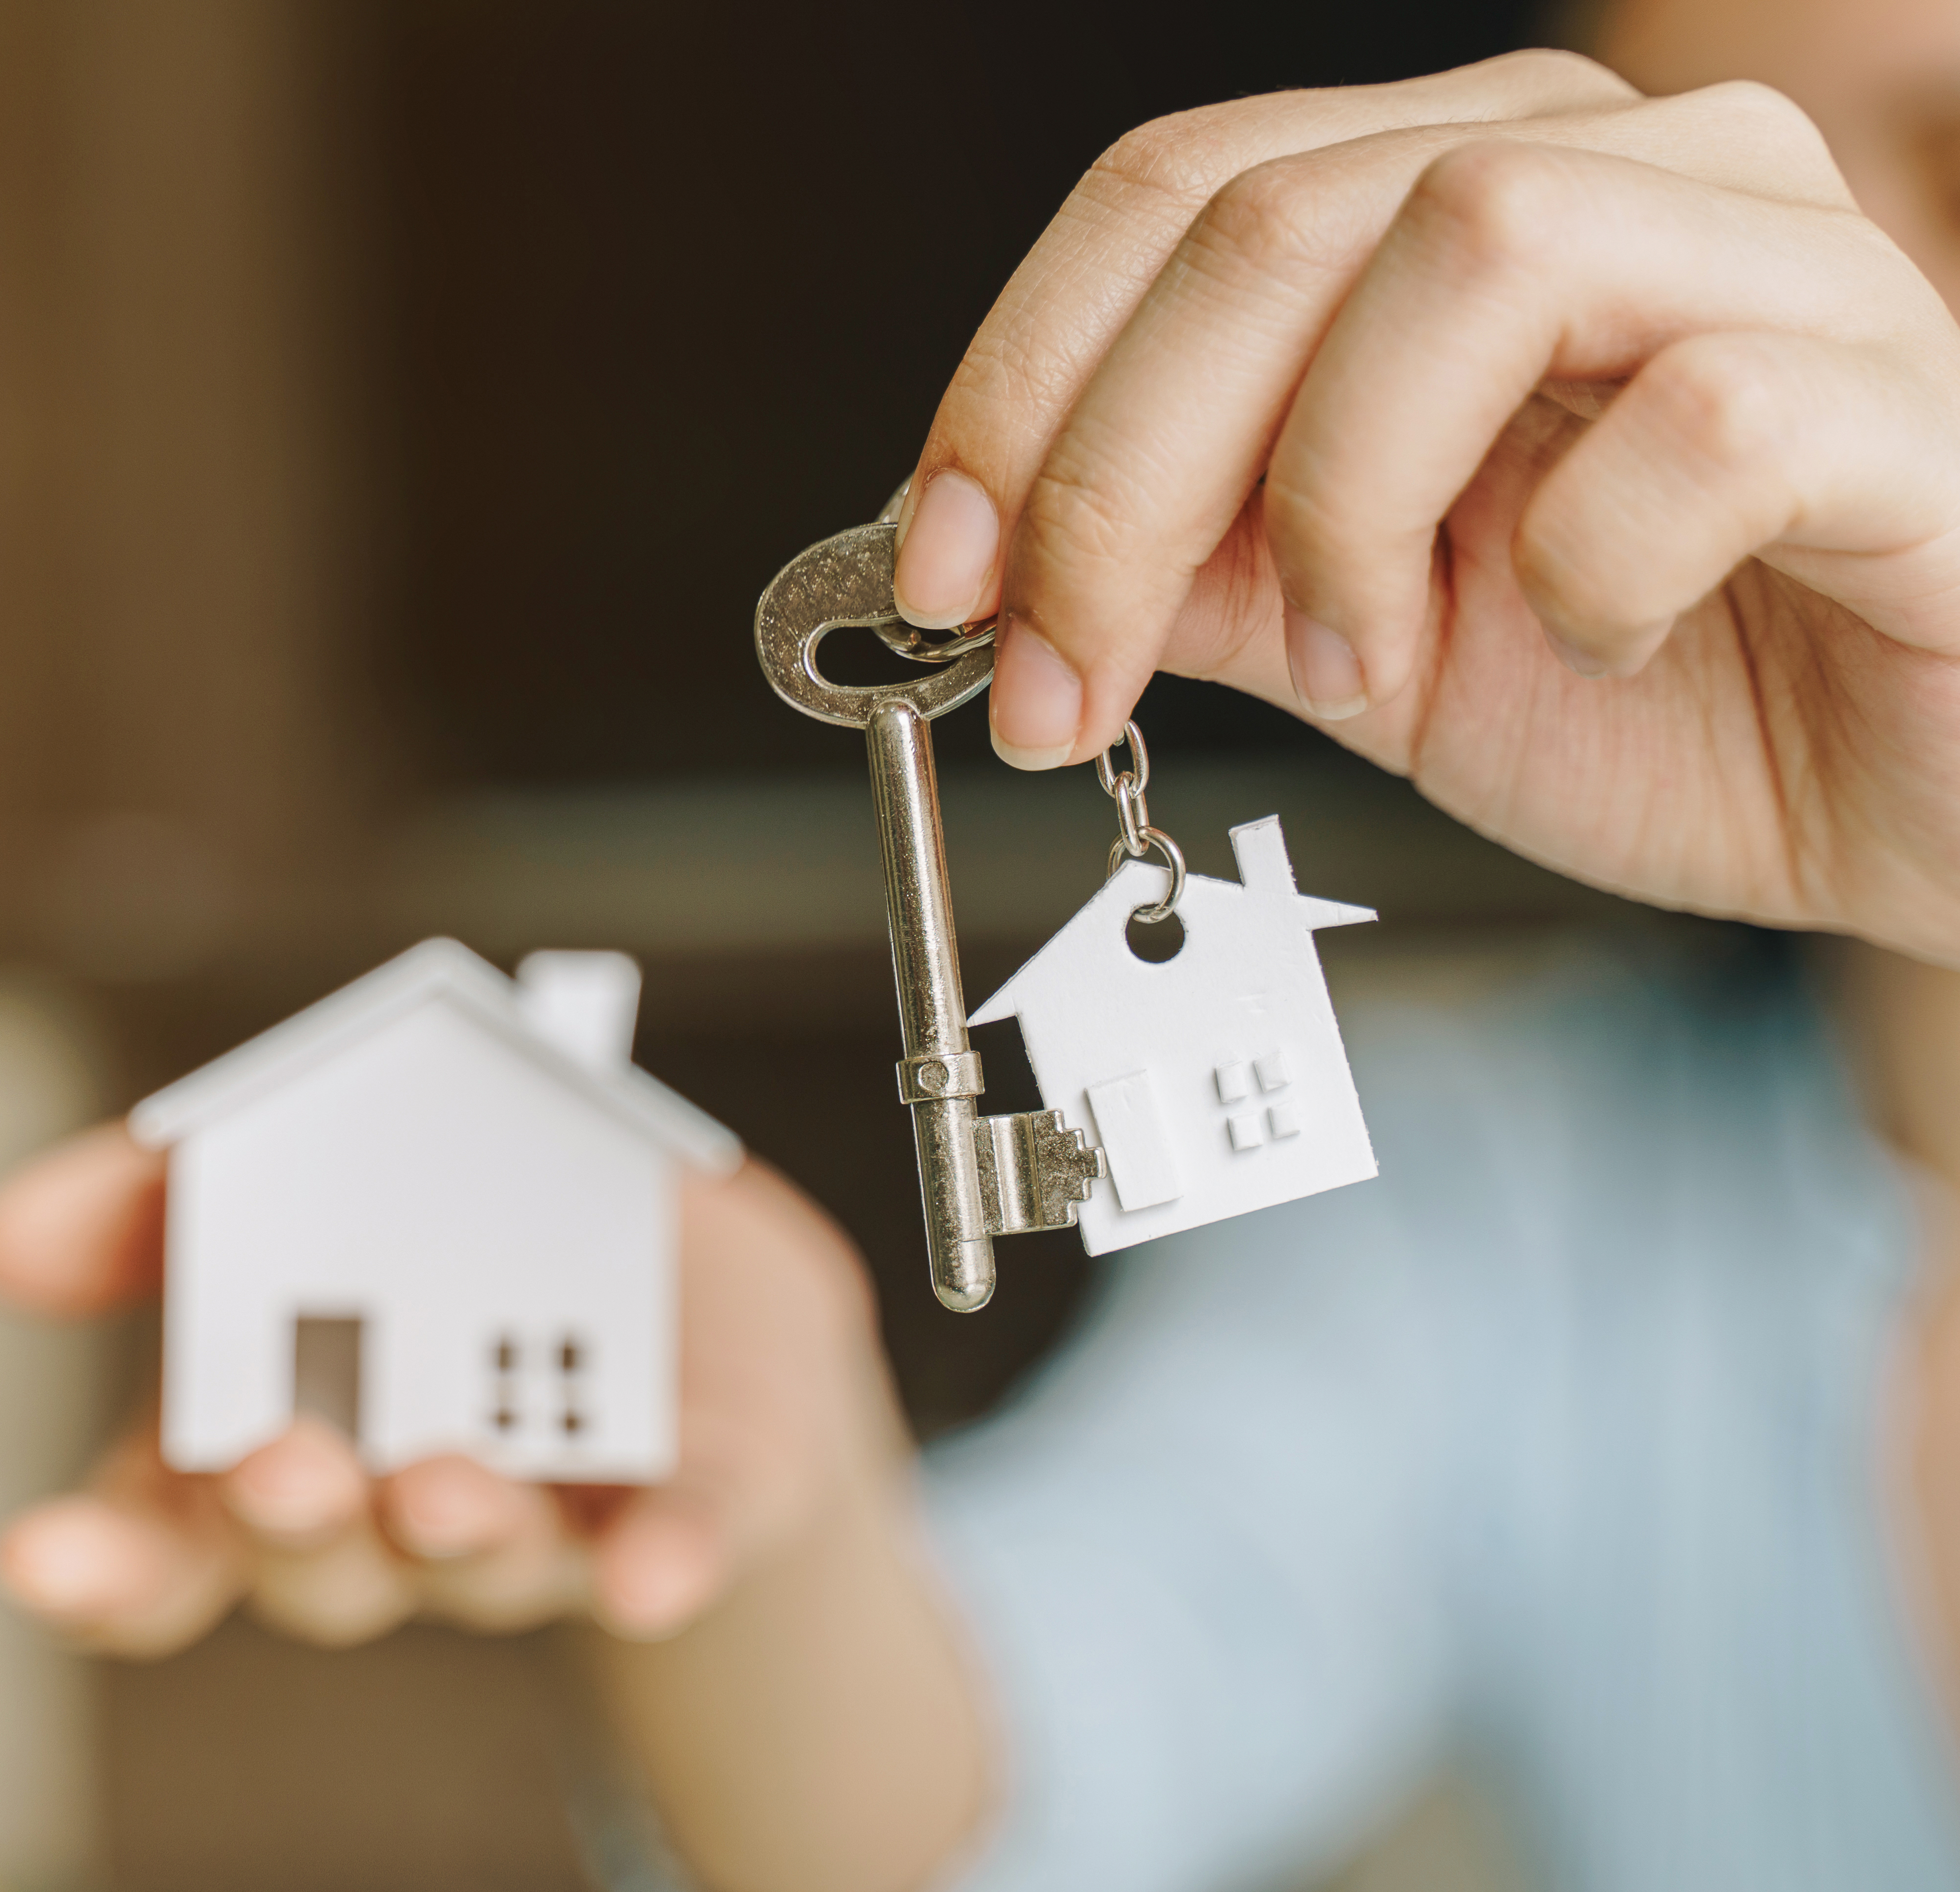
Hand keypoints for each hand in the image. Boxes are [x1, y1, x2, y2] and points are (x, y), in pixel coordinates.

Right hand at [0, 1125, 907, 1657]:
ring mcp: (550, 1523)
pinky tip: (648, 1579)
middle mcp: (396, 1520)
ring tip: (439, 1485)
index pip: (163, 1543)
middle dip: (293, 1520)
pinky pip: (679, 1543)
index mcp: (277, 1448)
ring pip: (486, 1563)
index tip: (37, 1554)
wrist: (694, 1266)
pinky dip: (662, 1560)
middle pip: (320, 1567)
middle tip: (274, 1465)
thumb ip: (150, 1200)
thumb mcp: (291, 1171)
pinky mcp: (700, 1501)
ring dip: (457, 1531)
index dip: (102, 1563)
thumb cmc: (455, 1223)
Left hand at [890, 50, 1959, 963]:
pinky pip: (1702, 414)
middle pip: (1276, 218)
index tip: (943, 570)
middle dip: (1118, 475)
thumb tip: (992, 562)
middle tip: (1077, 677)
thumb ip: (1187, 571)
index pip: (1175, 194)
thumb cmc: (1670, 694)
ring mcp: (1780, 264)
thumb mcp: (1355, 638)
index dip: (1016, 384)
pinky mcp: (1904, 400)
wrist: (1909, 801)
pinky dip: (1585, 561)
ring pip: (1473, 245)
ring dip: (1343, 493)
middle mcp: (1618, 176)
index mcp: (1465, 196)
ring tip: (1360, 656)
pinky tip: (1589, 645)